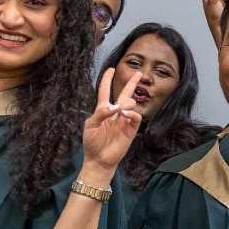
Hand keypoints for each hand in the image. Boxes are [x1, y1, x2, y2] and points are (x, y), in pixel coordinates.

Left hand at [80, 69, 144, 184]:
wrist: (98, 159)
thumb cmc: (92, 142)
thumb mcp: (90, 125)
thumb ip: (100, 113)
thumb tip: (114, 107)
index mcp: (103, 110)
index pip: (105, 91)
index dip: (107, 80)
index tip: (110, 69)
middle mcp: (115, 113)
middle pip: (124, 94)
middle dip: (131, 83)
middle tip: (138, 74)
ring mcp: (124, 121)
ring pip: (131, 103)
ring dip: (127, 103)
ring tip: (122, 109)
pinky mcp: (131, 129)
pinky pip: (135, 117)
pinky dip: (132, 113)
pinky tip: (125, 115)